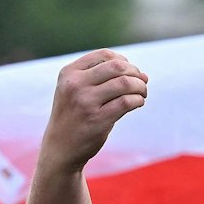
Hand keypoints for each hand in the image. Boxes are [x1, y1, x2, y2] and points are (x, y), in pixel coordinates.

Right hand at [39, 50, 149, 169]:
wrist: (60, 147)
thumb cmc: (74, 116)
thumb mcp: (75, 90)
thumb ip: (102, 78)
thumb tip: (143, 74)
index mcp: (69, 73)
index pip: (104, 55)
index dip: (124, 60)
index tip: (130, 72)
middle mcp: (75, 85)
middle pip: (117, 67)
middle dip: (135, 72)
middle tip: (141, 82)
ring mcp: (86, 102)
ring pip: (124, 83)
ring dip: (140, 86)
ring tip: (142, 93)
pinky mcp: (97, 120)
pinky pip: (126, 102)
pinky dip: (138, 100)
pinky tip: (138, 103)